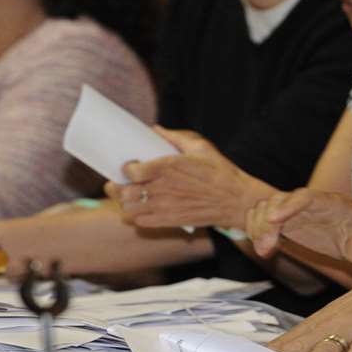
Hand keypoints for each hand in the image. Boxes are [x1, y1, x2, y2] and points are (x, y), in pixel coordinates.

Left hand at [110, 129, 271, 229]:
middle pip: (124, 192)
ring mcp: (165, 207)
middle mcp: (162, 188)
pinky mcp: (170, 221)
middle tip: (117, 183)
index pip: (131, 170)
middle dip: (115, 187)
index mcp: (167, 167)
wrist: (236, 200)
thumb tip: (155, 129)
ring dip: (125, 203)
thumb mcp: (200, 147)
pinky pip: (142, 222)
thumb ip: (175, 137)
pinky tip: (142, 209)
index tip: (128, 166)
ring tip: (128, 197)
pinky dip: (137, 216)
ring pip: (129, 209)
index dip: (125, 168)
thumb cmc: (220, 171)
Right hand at [248, 188, 351, 262]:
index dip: (288, 206)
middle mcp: (308, 202)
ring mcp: (295, 210)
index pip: (306, 197)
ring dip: (257, 226)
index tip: (273, 220)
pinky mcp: (286, 221)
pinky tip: (264, 248)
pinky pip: (262, 218)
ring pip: (266, 207)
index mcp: (329, 203)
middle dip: (267, 222)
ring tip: (264, 250)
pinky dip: (256, 230)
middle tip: (266, 249)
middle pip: (279, 200)